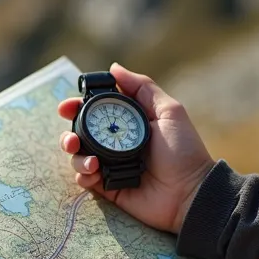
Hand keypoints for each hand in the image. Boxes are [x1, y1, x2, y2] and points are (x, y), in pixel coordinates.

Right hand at [60, 63, 214, 233]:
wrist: (189, 191)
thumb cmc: (184, 151)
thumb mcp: (169, 112)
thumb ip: (143, 88)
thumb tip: (114, 67)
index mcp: (127, 122)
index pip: (94, 110)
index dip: (77, 105)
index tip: (68, 106)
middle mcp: (114, 141)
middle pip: (79, 132)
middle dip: (68, 133)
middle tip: (72, 139)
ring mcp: (109, 164)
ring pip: (77, 156)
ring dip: (76, 156)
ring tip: (91, 162)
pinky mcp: (107, 186)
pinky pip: (84, 178)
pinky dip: (83, 174)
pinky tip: (95, 173)